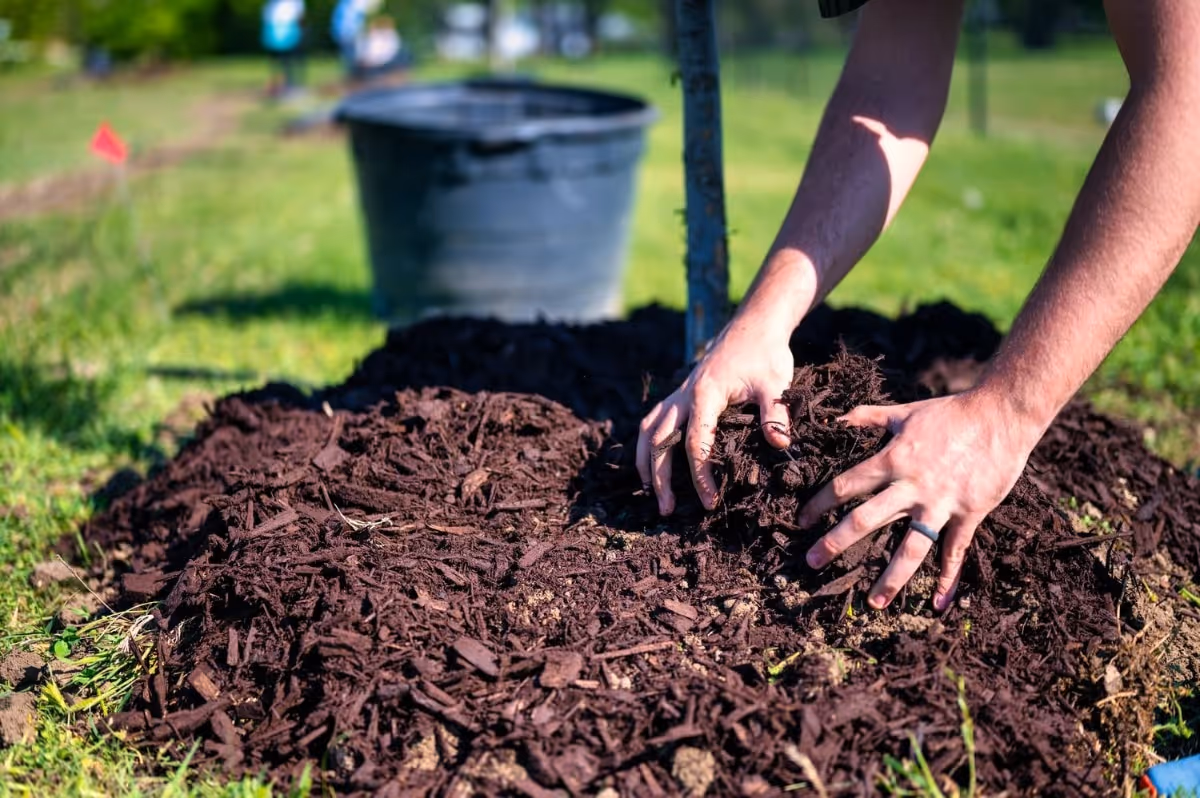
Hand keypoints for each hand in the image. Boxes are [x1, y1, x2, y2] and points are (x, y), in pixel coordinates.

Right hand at [636, 316, 793, 515]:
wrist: (754, 326)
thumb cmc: (765, 355)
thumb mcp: (775, 383)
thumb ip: (776, 414)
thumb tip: (779, 445)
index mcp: (705, 395)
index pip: (695, 443)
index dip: (700, 475)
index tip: (709, 501)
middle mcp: (684, 395)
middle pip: (660, 441)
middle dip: (660, 477)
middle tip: (667, 510)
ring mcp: (679, 394)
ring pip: (648, 430)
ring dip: (645, 462)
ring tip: (650, 492)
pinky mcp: (680, 394)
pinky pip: (653, 420)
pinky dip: (647, 443)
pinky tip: (651, 462)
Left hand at [799, 387, 1041, 611]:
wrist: (1002, 415)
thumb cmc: (951, 412)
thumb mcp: (905, 412)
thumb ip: (868, 417)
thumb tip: (838, 419)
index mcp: (892, 460)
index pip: (845, 486)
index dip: (819, 504)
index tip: (802, 520)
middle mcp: (911, 486)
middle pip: (865, 520)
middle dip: (835, 543)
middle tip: (812, 562)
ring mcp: (941, 504)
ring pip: (910, 548)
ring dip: (891, 577)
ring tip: (874, 602)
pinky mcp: (969, 514)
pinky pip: (955, 551)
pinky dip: (948, 579)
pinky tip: (938, 603)